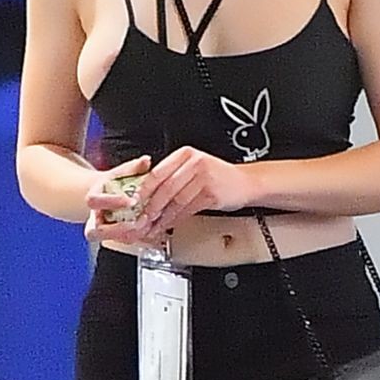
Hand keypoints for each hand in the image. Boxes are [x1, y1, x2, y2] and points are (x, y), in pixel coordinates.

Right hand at [84, 155, 151, 243]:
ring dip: (132, 234)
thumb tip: (146, 160)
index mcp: (92, 199)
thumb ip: (133, 167)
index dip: (113, 202)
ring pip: (112, 239)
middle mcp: (93, 218)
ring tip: (149, 224)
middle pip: (99, 230)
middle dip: (121, 227)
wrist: (105, 196)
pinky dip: (138, 237)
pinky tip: (151, 229)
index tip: (132, 200)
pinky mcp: (113, 238)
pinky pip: (124, 242)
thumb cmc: (113, 184)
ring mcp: (101, 231)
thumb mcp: (120, 173)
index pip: (95, 202)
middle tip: (142, 219)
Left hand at [135, 147, 249, 230]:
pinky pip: (188, 209)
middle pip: (165, 187)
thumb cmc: (218, 177)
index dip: (144, 189)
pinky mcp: (211, 194)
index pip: (158, 172)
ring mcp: (204, 178)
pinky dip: (176, 220)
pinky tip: (169, 225)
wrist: (246, 182)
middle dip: (151, 206)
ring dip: (162, 216)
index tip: (134, 201)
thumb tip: (148, 193)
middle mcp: (194, 163)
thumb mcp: (195, 167)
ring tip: (154, 225)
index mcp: (185, 154)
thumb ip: (174, 175)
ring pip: (176, 200)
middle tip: (142, 218)